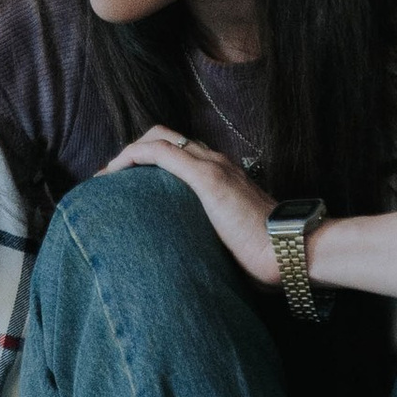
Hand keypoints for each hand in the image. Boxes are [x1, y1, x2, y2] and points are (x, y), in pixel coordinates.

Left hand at [101, 123, 280, 282]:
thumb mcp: (232, 241)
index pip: (180, 151)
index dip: (149, 160)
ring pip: (158, 139)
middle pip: (164, 137)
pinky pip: (159, 152)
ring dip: (127, 154)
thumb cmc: (267, 254)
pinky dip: (132, 157)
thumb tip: (192, 259)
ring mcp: (213, 166)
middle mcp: (217, 162)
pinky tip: (113, 174)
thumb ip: (213, 237)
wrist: (290, 252)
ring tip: (105, 180)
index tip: (126, 186)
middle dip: (133, 153)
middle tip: (111, 183)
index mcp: (224, 174)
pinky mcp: (208, 177)